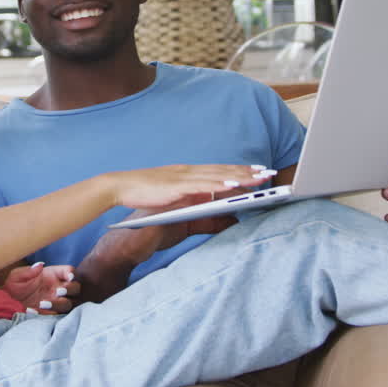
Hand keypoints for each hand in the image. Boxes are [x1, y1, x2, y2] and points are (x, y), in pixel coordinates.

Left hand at [3, 262, 80, 312]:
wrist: (7, 303)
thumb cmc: (14, 285)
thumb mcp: (17, 276)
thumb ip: (28, 271)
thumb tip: (39, 266)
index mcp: (53, 275)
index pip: (69, 271)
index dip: (71, 274)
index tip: (68, 277)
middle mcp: (58, 288)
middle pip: (76, 288)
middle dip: (70, 289)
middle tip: (58, 292)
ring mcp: (56, 302)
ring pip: (68, 304)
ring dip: (59, 304)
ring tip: (42, 303)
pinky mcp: (51, 315)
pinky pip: (56, 316)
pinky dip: (48, 314)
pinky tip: (33, 311)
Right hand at [110, 163, 271, 211]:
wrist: (119, 187)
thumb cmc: (145, 198)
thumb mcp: (175, 206)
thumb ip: (195, 210)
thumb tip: (213, 215)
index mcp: (187, 174)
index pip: (219, 171)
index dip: (239, 171)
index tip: (257, 171)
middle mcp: (189, 172)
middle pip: (223, 171)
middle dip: (246, 172)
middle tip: (268, 171)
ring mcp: (183, 177)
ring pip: (218, 176)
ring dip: (240, 176)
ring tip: (258, 177)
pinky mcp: (177, 185)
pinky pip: (203, 185)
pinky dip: (220, 184)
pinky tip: (234, 184)